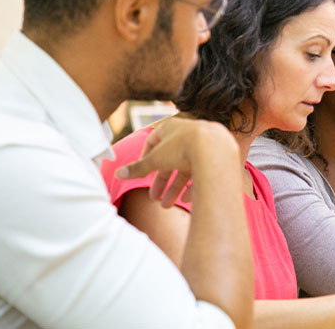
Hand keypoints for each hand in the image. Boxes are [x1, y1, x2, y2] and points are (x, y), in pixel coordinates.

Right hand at [114, 118, 239, 207]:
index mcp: (172, 127)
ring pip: (187, 168)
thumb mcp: (155, 159)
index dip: (146, 158)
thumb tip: (117, 174)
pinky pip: (203, 173)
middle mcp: (189, 134)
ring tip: (167, 206)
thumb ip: (138, 168)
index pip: (154, 141)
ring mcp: (205, 145)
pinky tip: (186, 200)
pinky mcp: (217, 157)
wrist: (216, 150)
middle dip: (161, 181)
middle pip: (171, 159)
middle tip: (154, 198)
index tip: (142, 172)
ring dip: (175, 188)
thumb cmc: (183, 148)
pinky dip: (193, 187)